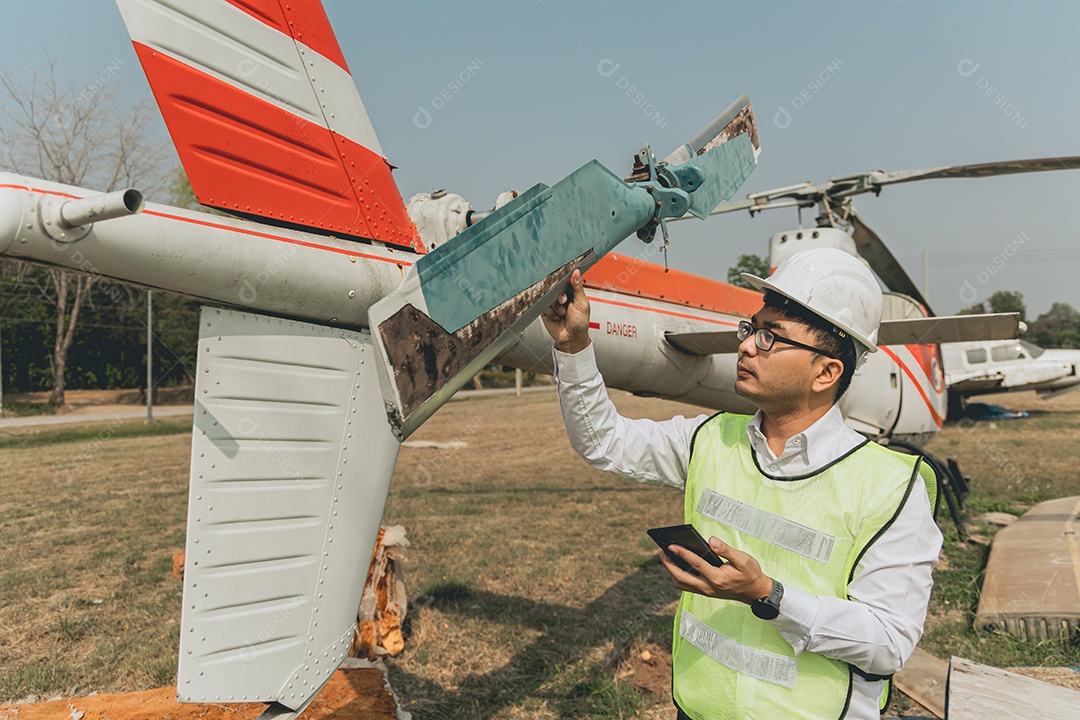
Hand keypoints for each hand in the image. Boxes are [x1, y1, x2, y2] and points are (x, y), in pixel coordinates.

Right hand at [541, 268, 590, 353]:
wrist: (571, 339)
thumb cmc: (580, 323)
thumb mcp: (582, 304)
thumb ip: (578, 288)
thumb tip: (576, 272)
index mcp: (572, 292)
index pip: (566, 280)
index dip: (564, 282)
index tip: (563, 284)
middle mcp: (562, 296)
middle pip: (555, 287)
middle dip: (559, 295)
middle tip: (564, 301)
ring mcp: (553, 303)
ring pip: (548, 297)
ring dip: (555, 306)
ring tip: (562, 313)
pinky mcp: (545, 310)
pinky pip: (543, 306)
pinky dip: (550, 312)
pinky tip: (556, 317)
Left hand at [658, 537, 773, 604]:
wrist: (756, 592)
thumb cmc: (750, 574)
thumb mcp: (743, 559)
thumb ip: (726, 550)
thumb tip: (711, 541)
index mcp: (717, 578)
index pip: (695, 564)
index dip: (682, 553)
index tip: (671, 545)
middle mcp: (709, 587)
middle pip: (681, 577)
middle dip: (669, 564)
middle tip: (661, 551)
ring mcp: (706, 591)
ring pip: (681, 584)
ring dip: (671, 571)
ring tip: (665, 557)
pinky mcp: (705, 592)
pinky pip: (686, 586)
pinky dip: (678, 576)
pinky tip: (676, 565)